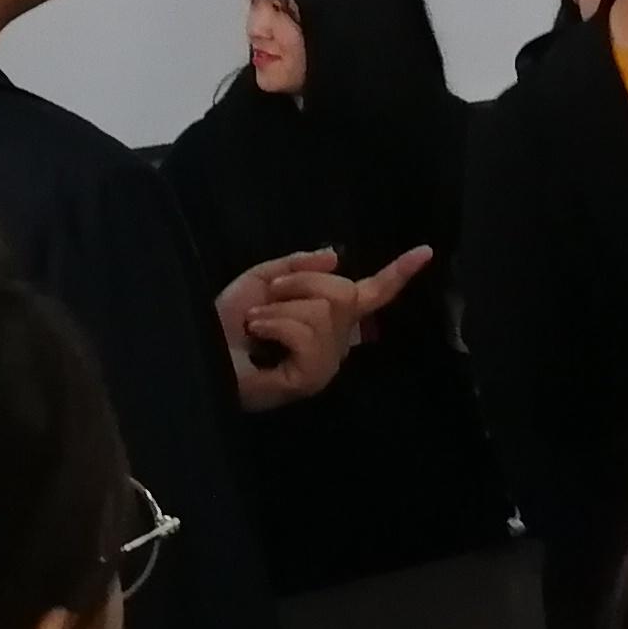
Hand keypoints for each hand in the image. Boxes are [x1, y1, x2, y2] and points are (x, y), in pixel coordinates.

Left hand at [217, 246, 433, 411]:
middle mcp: (337, 342)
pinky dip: (274, 324)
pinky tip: (257, 334)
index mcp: (329, 318)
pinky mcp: (312, 378)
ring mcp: (327, 363)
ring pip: (324, 311)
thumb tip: (336, 256)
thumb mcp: (263, 280)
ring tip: (257, 322)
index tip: (426, 250)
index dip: (399, 273)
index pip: (371, 294)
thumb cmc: (227, 322)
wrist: (201, 350)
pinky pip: (305, 333)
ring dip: (279, 308)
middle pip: (343, 292)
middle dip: (299, 284)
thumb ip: (299, 267)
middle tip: (268, 298)